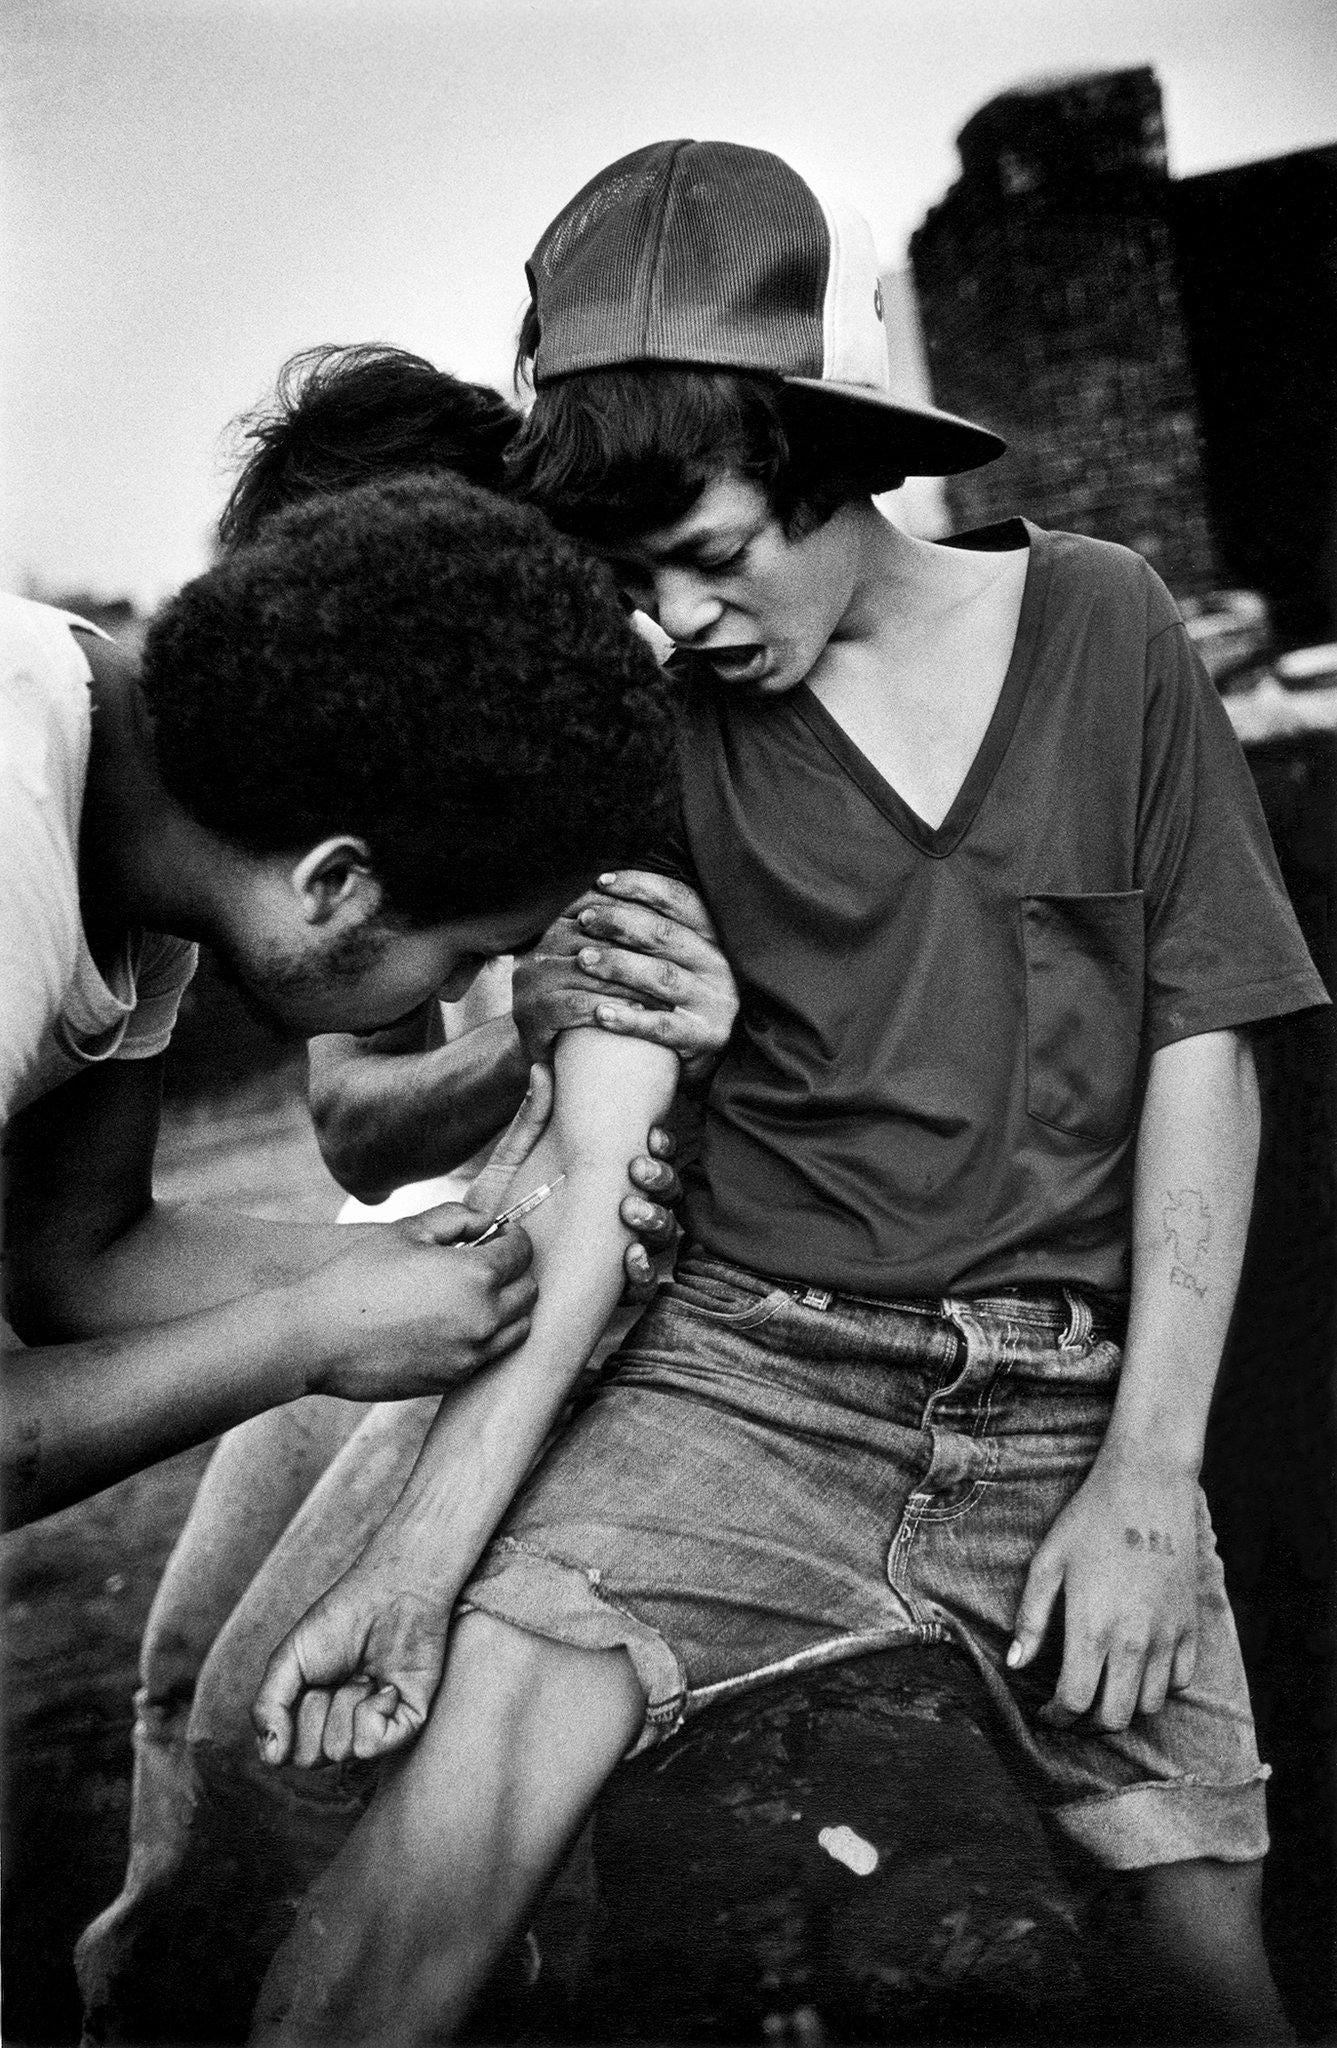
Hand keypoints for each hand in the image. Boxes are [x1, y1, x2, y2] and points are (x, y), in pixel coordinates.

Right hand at [252, 1551, 451, 1767]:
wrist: (392, 1592)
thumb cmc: (340, 1620)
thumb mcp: (289, 1659)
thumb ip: (268, 1706)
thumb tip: (270, 1756)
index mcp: (312, 1717)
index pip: (285, 1753)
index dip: (288, 1721)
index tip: (306, 1682)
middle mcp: (342, 1728)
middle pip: (310, 1758)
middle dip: (316, 1710)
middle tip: (337, 1673)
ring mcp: (374, 1728)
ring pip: (340, 1750)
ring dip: (346, 1702)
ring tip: (364, 1672)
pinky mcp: (406, 1723)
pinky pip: (371, 1745)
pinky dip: (372, 1711)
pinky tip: (386, 1684)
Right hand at [295, 1209, 536, 1400]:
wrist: (316, 1338)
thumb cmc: (356, 1278)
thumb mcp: (405, 1232)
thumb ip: (455, 1219)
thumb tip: (486, 1221)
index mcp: (476, 1276)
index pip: (522, 1252)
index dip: (513, 1237)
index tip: (499, 1234)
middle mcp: (484, 1318)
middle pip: (529, 1291)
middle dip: (515, 1271)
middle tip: (488, 1261)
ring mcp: (471, 1354)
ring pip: (519, 1327)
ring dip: (508, 1307)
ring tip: (475, 1294)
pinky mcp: (455, 1378)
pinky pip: (491, 1354)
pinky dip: (488, 1335)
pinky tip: (457, 1322)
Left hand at [466, 1063, 680, 1296]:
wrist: (470, 1266)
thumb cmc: (496, 1210)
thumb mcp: (511, 1162)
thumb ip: (530, 1120)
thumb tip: (541, 1068)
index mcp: (606, 1178)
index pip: (649, 1158)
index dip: (660, 1147)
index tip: (650, 1136)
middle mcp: (620, 1213)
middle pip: (665, 1193)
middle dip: (661, 1179)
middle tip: (638, 1171)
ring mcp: (616, 1252)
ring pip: (662, 1235)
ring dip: (656, 1221)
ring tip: (631, 1212)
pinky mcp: (605, 1290)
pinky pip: (641, 1286)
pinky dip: (642, 1274)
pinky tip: (629, 1260)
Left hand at [513, 871, 737, 1083]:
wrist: (708, 1051)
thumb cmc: (683, 993)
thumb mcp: (684, 953)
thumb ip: (660, 922)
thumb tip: (607, 882)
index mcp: (716, 936)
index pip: (679, 899)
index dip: (639, 886)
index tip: (601, 882)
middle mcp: (721, 965)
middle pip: (665, 935)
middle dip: (620, 923)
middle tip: (585, 920)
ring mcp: (716, 1003)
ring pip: (661, 977)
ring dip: (618, 965)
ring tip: (584, 960)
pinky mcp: (706, 1038)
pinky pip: (662, 1026)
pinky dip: (629, 1019)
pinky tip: (599, 1013)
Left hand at [1007, 1443, 1199, 1728]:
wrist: (1147, 1484)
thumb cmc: (1090, 1519)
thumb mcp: (1048, 1563)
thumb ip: (1031, 1618)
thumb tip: (1015, 1664)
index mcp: (1092, 1628)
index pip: (1075, 1703)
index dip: (1057, 1717)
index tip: (1047, 1711)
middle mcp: (1133, 1641)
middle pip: (1115, 1716)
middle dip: (1088, 1722)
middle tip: (1072, 1708)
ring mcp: (1168, 1635)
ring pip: (1151, 1706)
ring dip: (1125, 1706)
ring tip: (1105, 1688)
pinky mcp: (1191, 1624)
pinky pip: (1181, 1680)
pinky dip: (1160, 1686)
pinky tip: (1140, 1668)